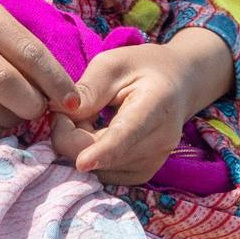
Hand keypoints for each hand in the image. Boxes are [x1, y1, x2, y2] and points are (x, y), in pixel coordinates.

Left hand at [51, 31, 231, 185]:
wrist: (178, 84)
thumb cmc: (142, 68)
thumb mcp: (112, 64)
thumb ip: (88, 89)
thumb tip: (61, 114)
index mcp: (156, 105)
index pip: (127, 133)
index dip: (102, 151)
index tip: (82, 163)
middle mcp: (160, 141)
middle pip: (104, 156)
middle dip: (71, 136)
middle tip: (65, 110)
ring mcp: (153, 162)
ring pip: (99, 168)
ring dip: (80, 147)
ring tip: (88, 118)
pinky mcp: (142, 174)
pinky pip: (103, 173)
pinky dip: (90, 157)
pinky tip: (95, 134)